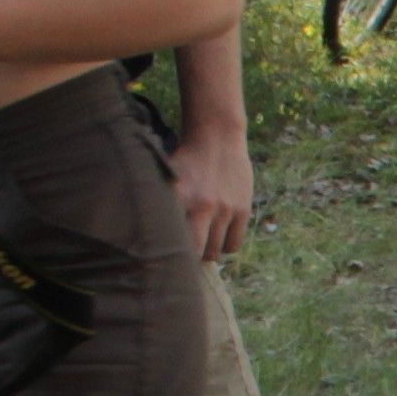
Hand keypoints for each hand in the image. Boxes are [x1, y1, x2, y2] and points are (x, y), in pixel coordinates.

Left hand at [171, 123, 254, 261]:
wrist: (217, 138)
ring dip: (209, 251)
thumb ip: (163, 204)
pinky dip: (225, 245)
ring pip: (216, 251)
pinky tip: (219, 236)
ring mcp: (225, 209)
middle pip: (197, 252)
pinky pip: (234, 244)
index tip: (169, 254)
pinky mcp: (242, 210)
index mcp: (178, 198)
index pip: (174, 241)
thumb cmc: (185, 161)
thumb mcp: (168, 178)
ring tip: (203, 241)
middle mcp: (202, 206)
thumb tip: (154, 235)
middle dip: (191, 257)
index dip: (172, 253)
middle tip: (186, 252)